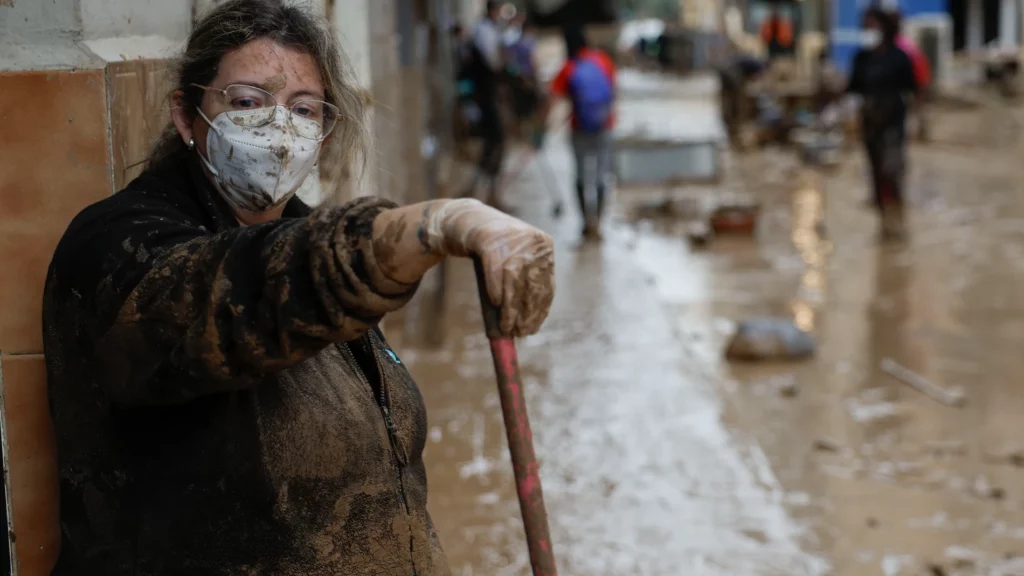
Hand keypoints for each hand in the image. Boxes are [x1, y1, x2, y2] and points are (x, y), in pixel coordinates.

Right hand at [422, 199, 554, 336]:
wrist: (467, 220)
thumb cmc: (493, 248)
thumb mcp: (515, 261)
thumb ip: (524, 284)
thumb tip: (528, 321)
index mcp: (544, 247)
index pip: (546, 286)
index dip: (539, 311)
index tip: (532, 329)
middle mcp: (532, 241)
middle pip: (531, 285)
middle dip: (526, 313)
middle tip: (519, 333)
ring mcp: (512, 239)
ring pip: (514, 281)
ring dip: (510, 308)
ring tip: (506, 326)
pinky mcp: (490, 240)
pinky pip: (495, 271)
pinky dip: (496, 290)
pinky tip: (495, 305)